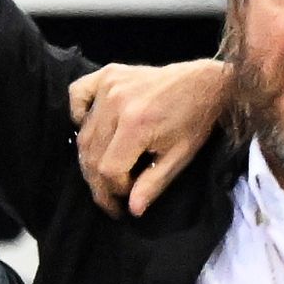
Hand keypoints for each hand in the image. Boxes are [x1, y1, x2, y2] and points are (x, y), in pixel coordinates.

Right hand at [69, 45, 233, 213]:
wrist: (206, 82)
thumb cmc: (195, 121)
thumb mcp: (180, 157)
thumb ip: (154, 183)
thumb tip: (132, 209)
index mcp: (137, 124)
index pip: (108, 169)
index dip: (114, 190)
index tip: (124, 199)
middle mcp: (116, 103)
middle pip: (91, 154)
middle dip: (99, 181)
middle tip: (111, 194)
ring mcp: (109, 85)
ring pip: (83, 133)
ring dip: (90, 157)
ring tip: (104, 169)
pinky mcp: (107, 73)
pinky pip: (77, 95)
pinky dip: (78, 114)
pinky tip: (91, 127)